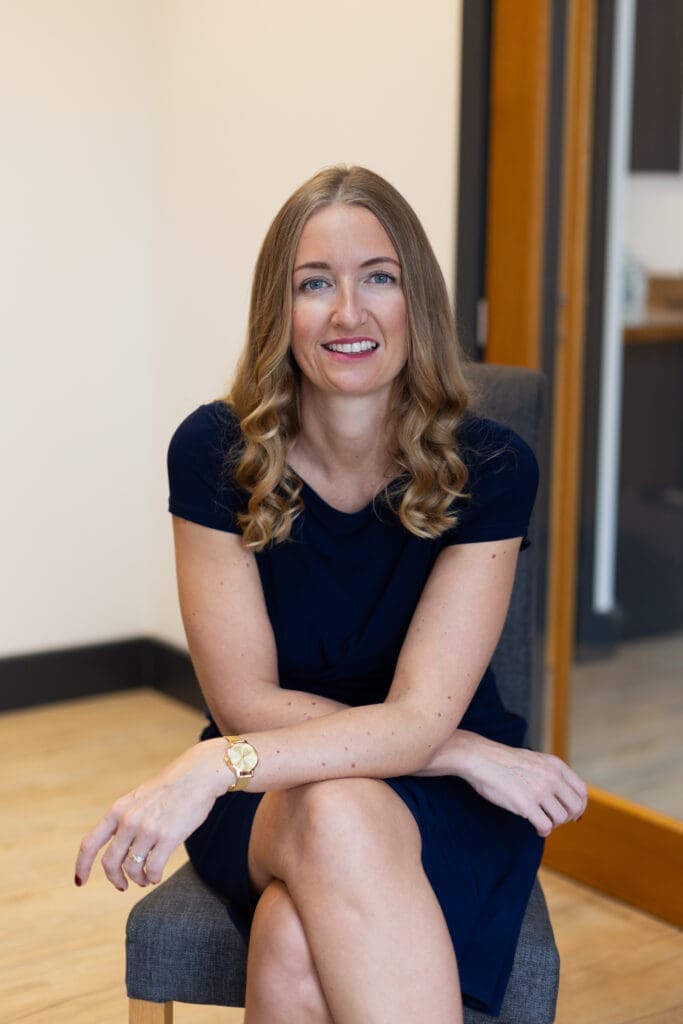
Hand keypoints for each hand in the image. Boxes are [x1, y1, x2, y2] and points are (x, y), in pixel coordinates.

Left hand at [75, 738, 227, 890]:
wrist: (197, 775)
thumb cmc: (170, 788)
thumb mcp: (138, 799)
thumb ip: (125, 820)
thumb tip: (118, 850)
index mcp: (118, 810)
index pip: (90, 843)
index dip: (82, 865)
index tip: (80, 881)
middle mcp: (129, 820)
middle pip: (110, 862)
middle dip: (115, 879)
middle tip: (122, 885)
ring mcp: (148, 829)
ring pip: (133, 868)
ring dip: (138, 879)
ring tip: (146, 878)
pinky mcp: (168, 837)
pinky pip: (153, 869)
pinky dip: (153, 877)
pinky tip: (156, 875)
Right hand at [435, 730, 587, 836]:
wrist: (480, 758)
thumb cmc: (503, 761)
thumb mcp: (534, 759)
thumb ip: (551, 773)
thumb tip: (562, 795)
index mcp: (555, 765)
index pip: (581, 790)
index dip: (580, 806)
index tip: (572, 814)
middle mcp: (551, 777)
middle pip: (575, 807)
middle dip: (568, 817)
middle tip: (554, 819)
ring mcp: (539, 791)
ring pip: (561, 818)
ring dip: (553, 824)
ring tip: (541, 821)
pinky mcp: (526, 805)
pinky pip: (545, 826)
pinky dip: (542, 831)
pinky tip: (535, 827)